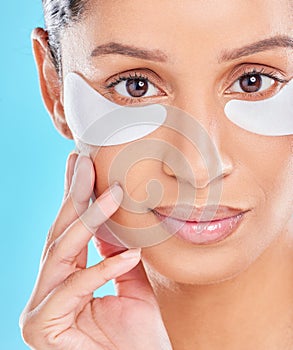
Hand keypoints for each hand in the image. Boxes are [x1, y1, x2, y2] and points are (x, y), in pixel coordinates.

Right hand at [19, 151, 171, 349]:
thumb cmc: (137, 339)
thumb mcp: (131, 285)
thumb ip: (119, 255)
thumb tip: (115, 224)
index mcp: (64, 281)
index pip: (68, 232)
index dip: (73, 198)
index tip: (81, 166)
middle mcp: (47, 291)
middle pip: (60, 235)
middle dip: (74, 196)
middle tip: (86, 162)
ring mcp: (40, 309)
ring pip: (61, 252)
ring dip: (89, 220)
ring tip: (112, 193)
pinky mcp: (42, 327)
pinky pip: (75, 287)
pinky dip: (104, 269)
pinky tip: (129, 254)